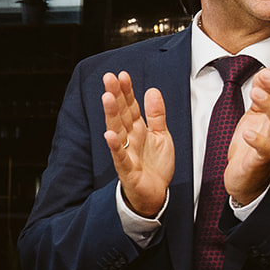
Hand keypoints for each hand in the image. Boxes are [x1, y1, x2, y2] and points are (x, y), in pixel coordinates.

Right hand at [101, 71, 173, 217]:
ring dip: (111, 115)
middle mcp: (130, 139)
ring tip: (107, 98)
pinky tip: (109, 134)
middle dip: (115, 96)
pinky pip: (119, 156)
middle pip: (121, 114)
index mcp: (138, 129)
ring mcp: (126, 153)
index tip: (122, 75)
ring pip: (117, 130)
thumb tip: (152, 90)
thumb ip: (156, 114)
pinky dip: (114, 146)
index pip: (131, 106)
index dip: (126, 91)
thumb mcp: (162, 135)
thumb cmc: (155, 166)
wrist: (155, 194)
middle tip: (108, 78)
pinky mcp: (127, 170)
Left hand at [224, 66, 269, 204]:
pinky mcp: (260, 161)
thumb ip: (262, 94)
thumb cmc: (253, 145)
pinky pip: (266, 151)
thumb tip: (265, 74)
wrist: (245, 178)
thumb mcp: (257, 115)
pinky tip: (248, 132)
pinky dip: (257, 140)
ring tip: (256, 93)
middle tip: (266, 74)